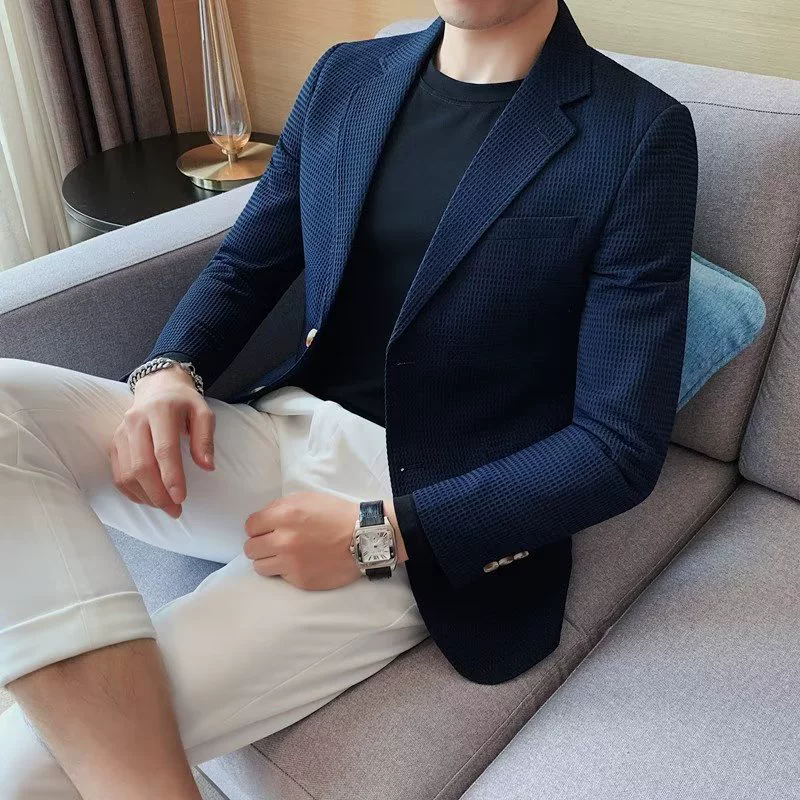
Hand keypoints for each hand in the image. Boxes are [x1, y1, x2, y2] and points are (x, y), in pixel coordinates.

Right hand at [109, 366, 214, 517]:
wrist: (157, 387)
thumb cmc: (183, 402)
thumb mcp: (203, 412)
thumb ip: (205, 438)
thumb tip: (207, 466)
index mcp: (160, 412)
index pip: (163, 450)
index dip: (171, 477)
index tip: (181, 498)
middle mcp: (136, 422)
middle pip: (141, 466)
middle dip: (158, 494)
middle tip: (175, 510)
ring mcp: (121, 433)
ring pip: (126, 473)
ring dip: (145, 496)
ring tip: (165, 507)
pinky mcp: (114, 443)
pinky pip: (118, 474)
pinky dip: (132, 492)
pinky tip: (148, 499)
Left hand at [243, 492, 407, 590]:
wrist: (365, 538)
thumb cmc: (337, 515)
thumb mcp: (308, 498)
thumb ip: (281, 507)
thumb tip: (263, 519)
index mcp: (285, 515)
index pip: (250, 526)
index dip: (257, 527)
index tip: (266, 529)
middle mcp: (284, 540)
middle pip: (251, 549)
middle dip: (260, 544)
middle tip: (274, 543)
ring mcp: (291, 563)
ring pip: (260, 567)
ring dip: (268, 560)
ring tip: (283, 556)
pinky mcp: (300, 580)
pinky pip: (280, 577)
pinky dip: (286, 571)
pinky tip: (300, 563)